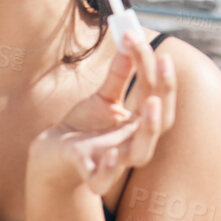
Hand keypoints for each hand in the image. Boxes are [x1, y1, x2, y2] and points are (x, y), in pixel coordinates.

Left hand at [28, 23, 176, 194]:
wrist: (55, 151)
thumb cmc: (85, 125)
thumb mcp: (103, 97)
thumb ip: (118, 75)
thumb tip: (129, 40)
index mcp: (141, 123)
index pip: (157, 94)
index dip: (157, 69)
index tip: (146, 41)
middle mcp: (135, 142)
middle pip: (161, 122)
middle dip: (165, 94)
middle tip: (163, 64)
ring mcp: (116, 160)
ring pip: (141, 153)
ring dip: (149, 128)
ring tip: (150, 102)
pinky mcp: (92, 175)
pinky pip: (104, 179)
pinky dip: (109, 169)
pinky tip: (110, 153)